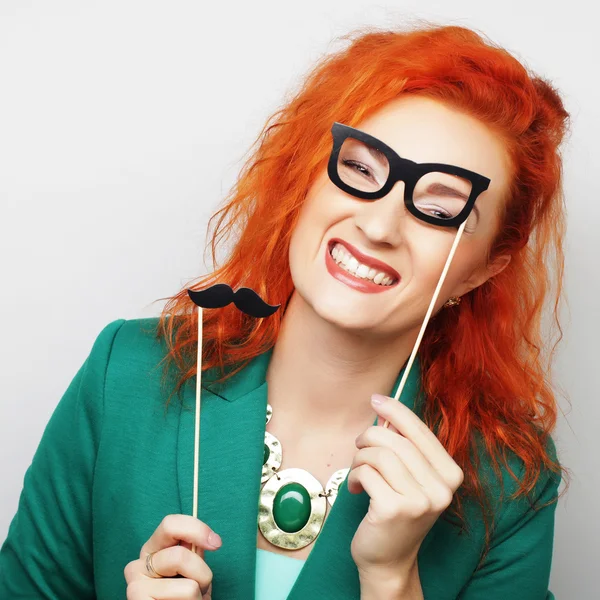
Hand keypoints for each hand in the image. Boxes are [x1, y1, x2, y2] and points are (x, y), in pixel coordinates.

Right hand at [124, 514, 220, 598]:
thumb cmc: (184, 595)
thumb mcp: (191, 568)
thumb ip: (193, 551)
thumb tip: (208, 538)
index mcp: (151, 550)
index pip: (170, 524)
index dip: (196, 529)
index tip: (216, 543)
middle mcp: (137, 565)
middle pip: (180, 555)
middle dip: (202, 573)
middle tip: (201, 586)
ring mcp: (135, 586)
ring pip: (189, 585)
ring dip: (198, 595)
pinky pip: (186, 596)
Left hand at [348, 394, 463, 582]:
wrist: (389, 561)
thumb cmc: (396, 510)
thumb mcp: (410, 477)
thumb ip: (405, 446)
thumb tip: (384, 410)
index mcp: (450, 474)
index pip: (420, 430)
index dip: (396, 410)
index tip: (376, 399)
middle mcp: (441, 488)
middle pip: (396, 439)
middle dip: (369, 437)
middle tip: (359, 447)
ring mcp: (420, 501)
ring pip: (379, 454)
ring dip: (360, 458)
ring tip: (357, 472)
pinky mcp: (395, 509)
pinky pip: (366, 472)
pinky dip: (355, 475)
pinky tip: (355, 488)